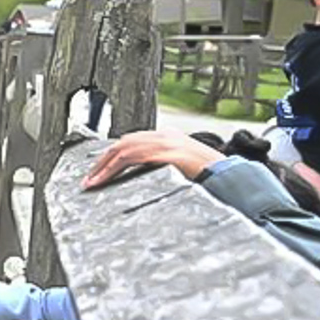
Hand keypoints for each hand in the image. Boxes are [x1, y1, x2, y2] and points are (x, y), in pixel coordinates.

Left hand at [82, 130, 223, 189]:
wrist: (231, 178)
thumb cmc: (209, 178)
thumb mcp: (181, 170)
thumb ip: (162, 170)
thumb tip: (142, 182)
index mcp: (168, 137)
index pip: (131, 142)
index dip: (112, 156)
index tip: (98, 172)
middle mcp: (164, 136)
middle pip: (123, 143)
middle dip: (102, 162)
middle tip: (88, 179)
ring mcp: (166, 143)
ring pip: (123, 150)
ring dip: (103, 167)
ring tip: (91, 183)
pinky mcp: (166, 154)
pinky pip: (130, 158)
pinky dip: (112, 169)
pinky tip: (103, 180)